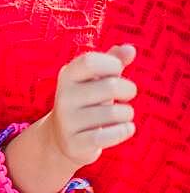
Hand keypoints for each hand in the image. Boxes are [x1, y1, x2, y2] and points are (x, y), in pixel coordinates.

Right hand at [49, 44, 137, 167]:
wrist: (62, 138)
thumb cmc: (87, 102)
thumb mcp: (96, 79)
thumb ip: (113, 61)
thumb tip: (130, 49)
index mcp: (66, 76)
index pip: (90, 61)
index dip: (112, 64)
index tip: (116, 71)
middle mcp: (63, 97)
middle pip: (111, 86)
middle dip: (128, 90)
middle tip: (127, 95)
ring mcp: (67, 121)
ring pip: (115, 113)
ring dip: (127, 114)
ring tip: (121, 115)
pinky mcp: (75, 143)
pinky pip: (109, 136)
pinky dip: (124, 131)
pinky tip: (125, 129)